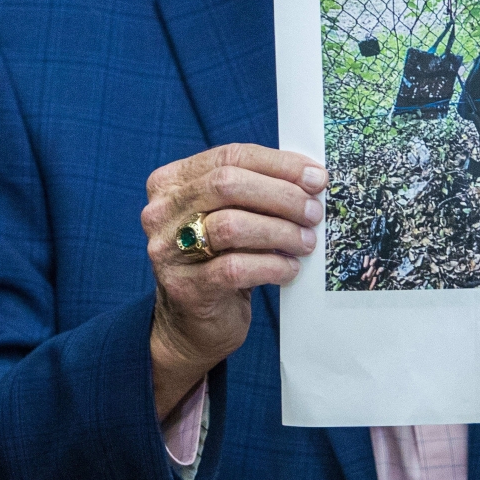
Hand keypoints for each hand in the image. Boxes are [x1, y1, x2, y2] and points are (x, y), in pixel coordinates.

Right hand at [141, 143, 327, 418]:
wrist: (194, 323)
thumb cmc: (223, 258)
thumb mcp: (235, 215)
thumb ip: (259, 191)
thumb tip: (313, 178)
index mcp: (172, 181)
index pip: (230, 156)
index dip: (279, 164)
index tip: (317, 177)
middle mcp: (162, 211)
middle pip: (228, 185)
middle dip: (282, 196)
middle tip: (314, 213)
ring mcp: (168, 249)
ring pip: (231, 226)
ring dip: (280, 231)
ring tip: (306, 242)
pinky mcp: (184, 287)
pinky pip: (235, 268)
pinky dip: (271, 265)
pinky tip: (290, 269)